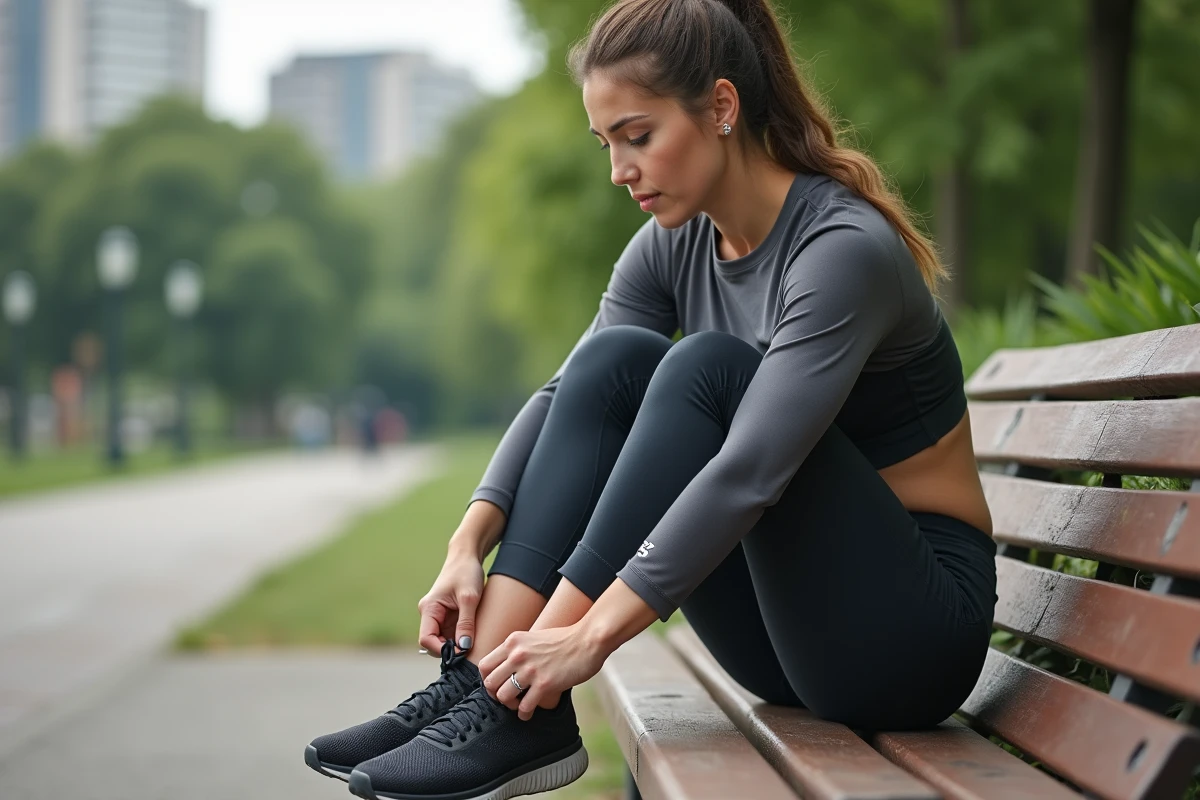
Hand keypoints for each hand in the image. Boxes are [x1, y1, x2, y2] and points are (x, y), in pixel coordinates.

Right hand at [417, 555, 483, 653]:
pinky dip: (461, 638)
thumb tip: (463, 647)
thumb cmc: (466, 572)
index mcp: (429, 609)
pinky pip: (451, 634)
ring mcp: (439, 617)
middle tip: (470, 650)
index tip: (460, 652)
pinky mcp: (448, 616)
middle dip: (450, 649)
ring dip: (456, 644)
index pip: (425, 639)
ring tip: (474, 641)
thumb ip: (466, 623)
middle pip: (433, 643)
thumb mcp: (469, 598)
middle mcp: (430, 615)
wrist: (467, 556)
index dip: (440, 649)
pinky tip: (473, 635)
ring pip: (443, 640)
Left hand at [478, 625, 607, 720]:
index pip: (484, 665)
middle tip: (507, 698)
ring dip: (510, 705)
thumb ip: (519, 650)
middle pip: (490, 683)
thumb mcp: (534, 637)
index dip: (487, 680)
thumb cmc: (566, 639)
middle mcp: (518, 655)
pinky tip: (528, 714)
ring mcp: (530, 670)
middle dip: (496, 695)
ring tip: (519, 705)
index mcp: (513, 642)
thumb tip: (509, 667)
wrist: (588, 640)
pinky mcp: (545, 684)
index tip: (496, 686)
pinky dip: (524, 714)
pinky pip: (524, 706)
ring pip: (503, 696)